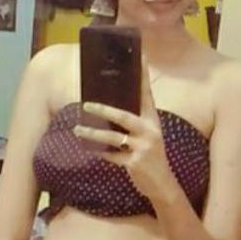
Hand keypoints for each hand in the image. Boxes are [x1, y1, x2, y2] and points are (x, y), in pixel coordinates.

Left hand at [73, 61, 174, 202]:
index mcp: (152, 120)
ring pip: (113, 137)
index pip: (146, 93)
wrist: (163, 184)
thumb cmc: (151, 156)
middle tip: (86, 103)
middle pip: (124, 116)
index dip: (143, 75)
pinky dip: (100, 152)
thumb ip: (133, 122)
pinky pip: (112, 156)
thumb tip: (108, 108)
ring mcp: (143, 148)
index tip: (141, 54)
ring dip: (93, 133)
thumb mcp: (148, 135)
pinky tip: (88, 149)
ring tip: (77, 129)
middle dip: (104, 109)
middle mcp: (150, 131)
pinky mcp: (135, 164)